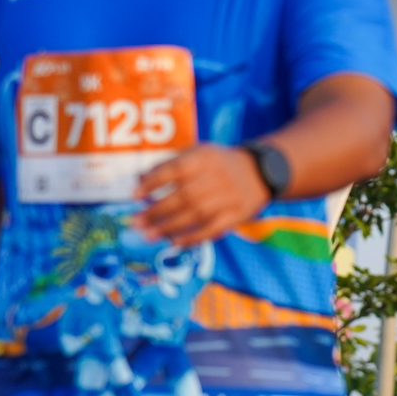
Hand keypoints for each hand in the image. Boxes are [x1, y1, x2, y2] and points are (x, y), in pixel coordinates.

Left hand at [134, 143, 270, 246]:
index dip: (153, 183)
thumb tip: (139, 179)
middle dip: (156, 211)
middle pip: (184, 196)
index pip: (175, 170)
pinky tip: (175, 242)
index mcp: (205, 158)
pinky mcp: (237, 215)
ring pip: (195, 215)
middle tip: (136, 222)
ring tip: (148, 235)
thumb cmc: (220, 163)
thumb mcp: (199, 153)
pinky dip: (193, 237)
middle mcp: (217, 177)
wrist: (261, 172)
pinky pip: (212, 229)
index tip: (134, 195)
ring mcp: (228, 198)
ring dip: (169, 227)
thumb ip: (170, 163)